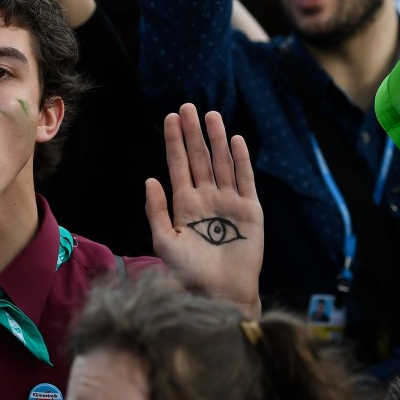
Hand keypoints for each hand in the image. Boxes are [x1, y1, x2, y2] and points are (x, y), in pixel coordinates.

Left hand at [145, 102, 262, 316]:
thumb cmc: (188, 272)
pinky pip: (245, 180)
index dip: (174, 141)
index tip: (169, 117)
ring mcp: (228, 203)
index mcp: (184, 204)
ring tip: (211, 116)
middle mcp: (206, 198)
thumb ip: (156, 210)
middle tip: (188, 107)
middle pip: (199, 158)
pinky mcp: (249, 211)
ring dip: (216, 140)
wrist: (219, 292)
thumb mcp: (164, 240)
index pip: (178, 165)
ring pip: (222, 164)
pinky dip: (241, 160)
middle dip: (193, 133)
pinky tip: (235, 140)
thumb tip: (150, 179)